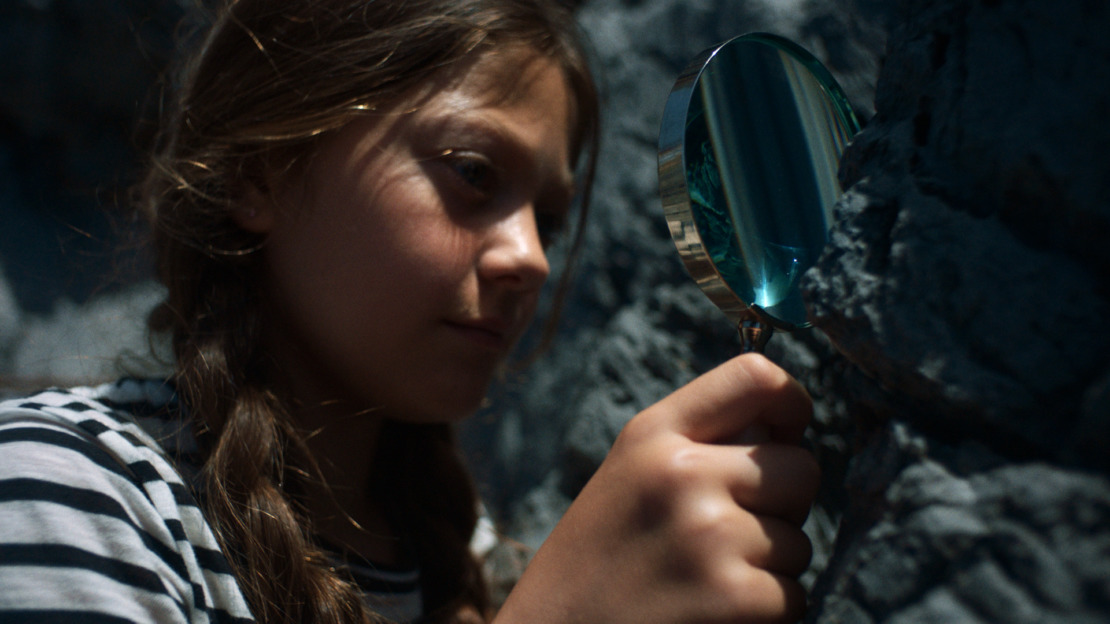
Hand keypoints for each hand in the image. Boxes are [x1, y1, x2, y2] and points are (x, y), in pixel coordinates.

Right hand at [497, 354, 819, 623]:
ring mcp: (711, 535)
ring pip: (800, 542)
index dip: (792, 402)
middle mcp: (683, 473)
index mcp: (654, 434)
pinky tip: (710, 614)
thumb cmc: (598, 559)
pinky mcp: (735, 597)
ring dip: (768, 569)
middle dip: (782, 506)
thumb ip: (699, 442)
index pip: (756, 376)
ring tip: (702, 581)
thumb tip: (787, 427)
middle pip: (801, 468)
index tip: (787, 433)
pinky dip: (765, 615)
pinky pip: (794, 597)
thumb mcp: (630, 475)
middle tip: (728, 534)